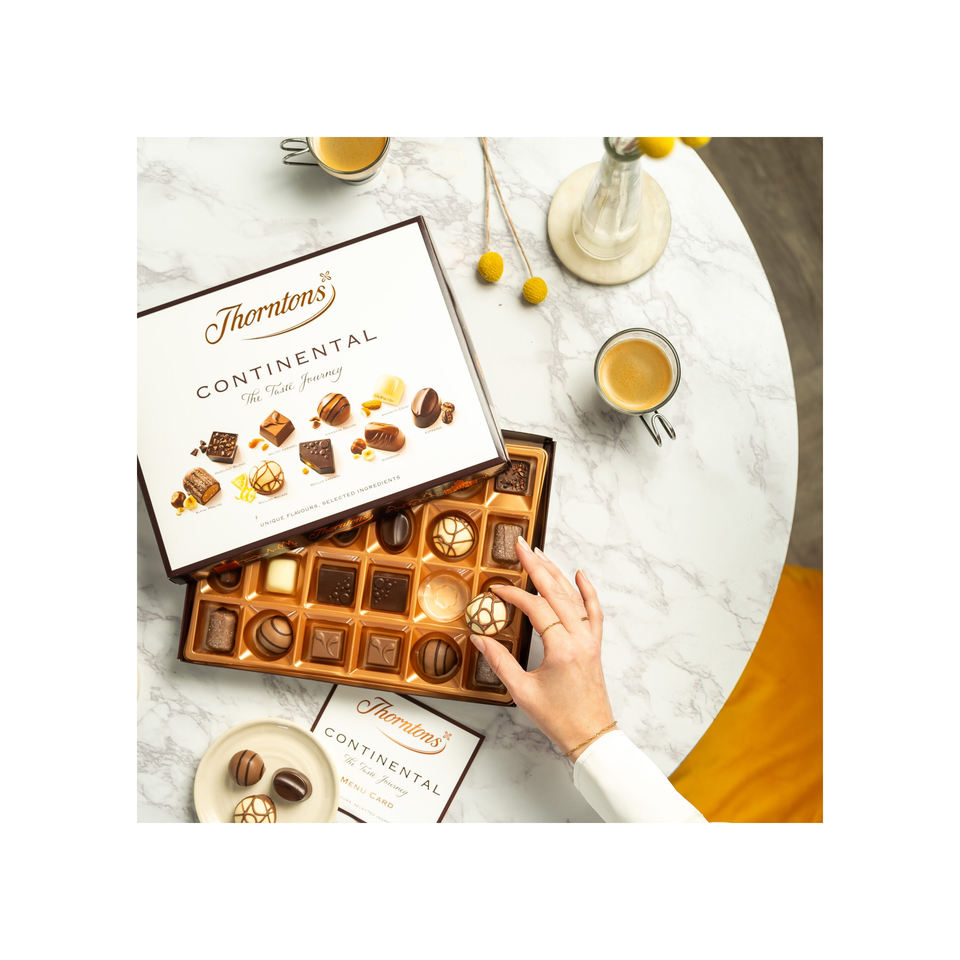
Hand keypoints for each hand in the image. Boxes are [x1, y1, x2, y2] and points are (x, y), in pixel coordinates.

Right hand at [475, 536, 614, 760]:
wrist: (590, 735)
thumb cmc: (558, 718)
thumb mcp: (522, 692)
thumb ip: (499, 661)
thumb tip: (479, 638)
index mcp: (562, 648)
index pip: (536, 608)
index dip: (514, 595)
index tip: (495, 589)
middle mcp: (579, 638)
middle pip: (557, 592)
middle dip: (537, 566)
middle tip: (521, 545)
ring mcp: (590, 639)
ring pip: (574, 596)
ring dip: (556, 572)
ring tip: (539, 553)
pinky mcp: (594, 644)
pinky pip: (594, 610)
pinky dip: (587, 590)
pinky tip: (579, 573)